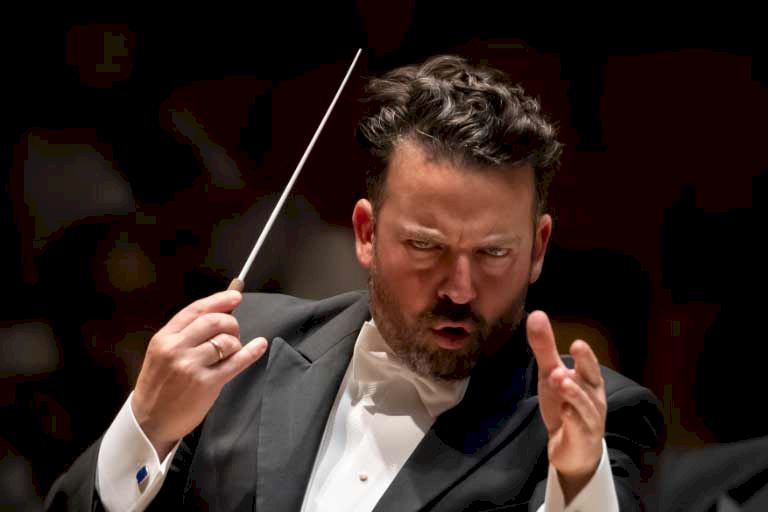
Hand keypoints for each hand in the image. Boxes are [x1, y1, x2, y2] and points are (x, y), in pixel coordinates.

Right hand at [131, 290, 267, 459]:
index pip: (196, 310)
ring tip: (230, 352)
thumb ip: (184, 334)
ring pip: (226, 341)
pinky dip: (251, 352)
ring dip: (235, 343)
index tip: (236, 296)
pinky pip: (235, 362)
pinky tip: (259, 345)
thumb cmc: (158, 386)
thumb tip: (218, 313)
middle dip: (231, 323)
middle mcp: (177, 349)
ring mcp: (191, 366)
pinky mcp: (206, 384)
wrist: (149, 422)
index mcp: (164, 338)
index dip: (219, 300)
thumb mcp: (161, 353)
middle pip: (214, 322)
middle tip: (233, 332)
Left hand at [526, 310, 606, 502]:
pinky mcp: (581, 438)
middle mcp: (593, 399)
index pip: (589, 366)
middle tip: (572, 354)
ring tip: (560, 380)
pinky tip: (564, 411)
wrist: (573, 448)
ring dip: (574, 393)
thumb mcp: (551, 374)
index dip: (585, 356)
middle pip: (592, 382)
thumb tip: (536, 314)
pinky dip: (573, 419)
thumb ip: (545, 348)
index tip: (576, 343)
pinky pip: (579, 428)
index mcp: (589, 381)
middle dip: (584, 368)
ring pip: (584, 405)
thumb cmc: (566, 405)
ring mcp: (589, 419)